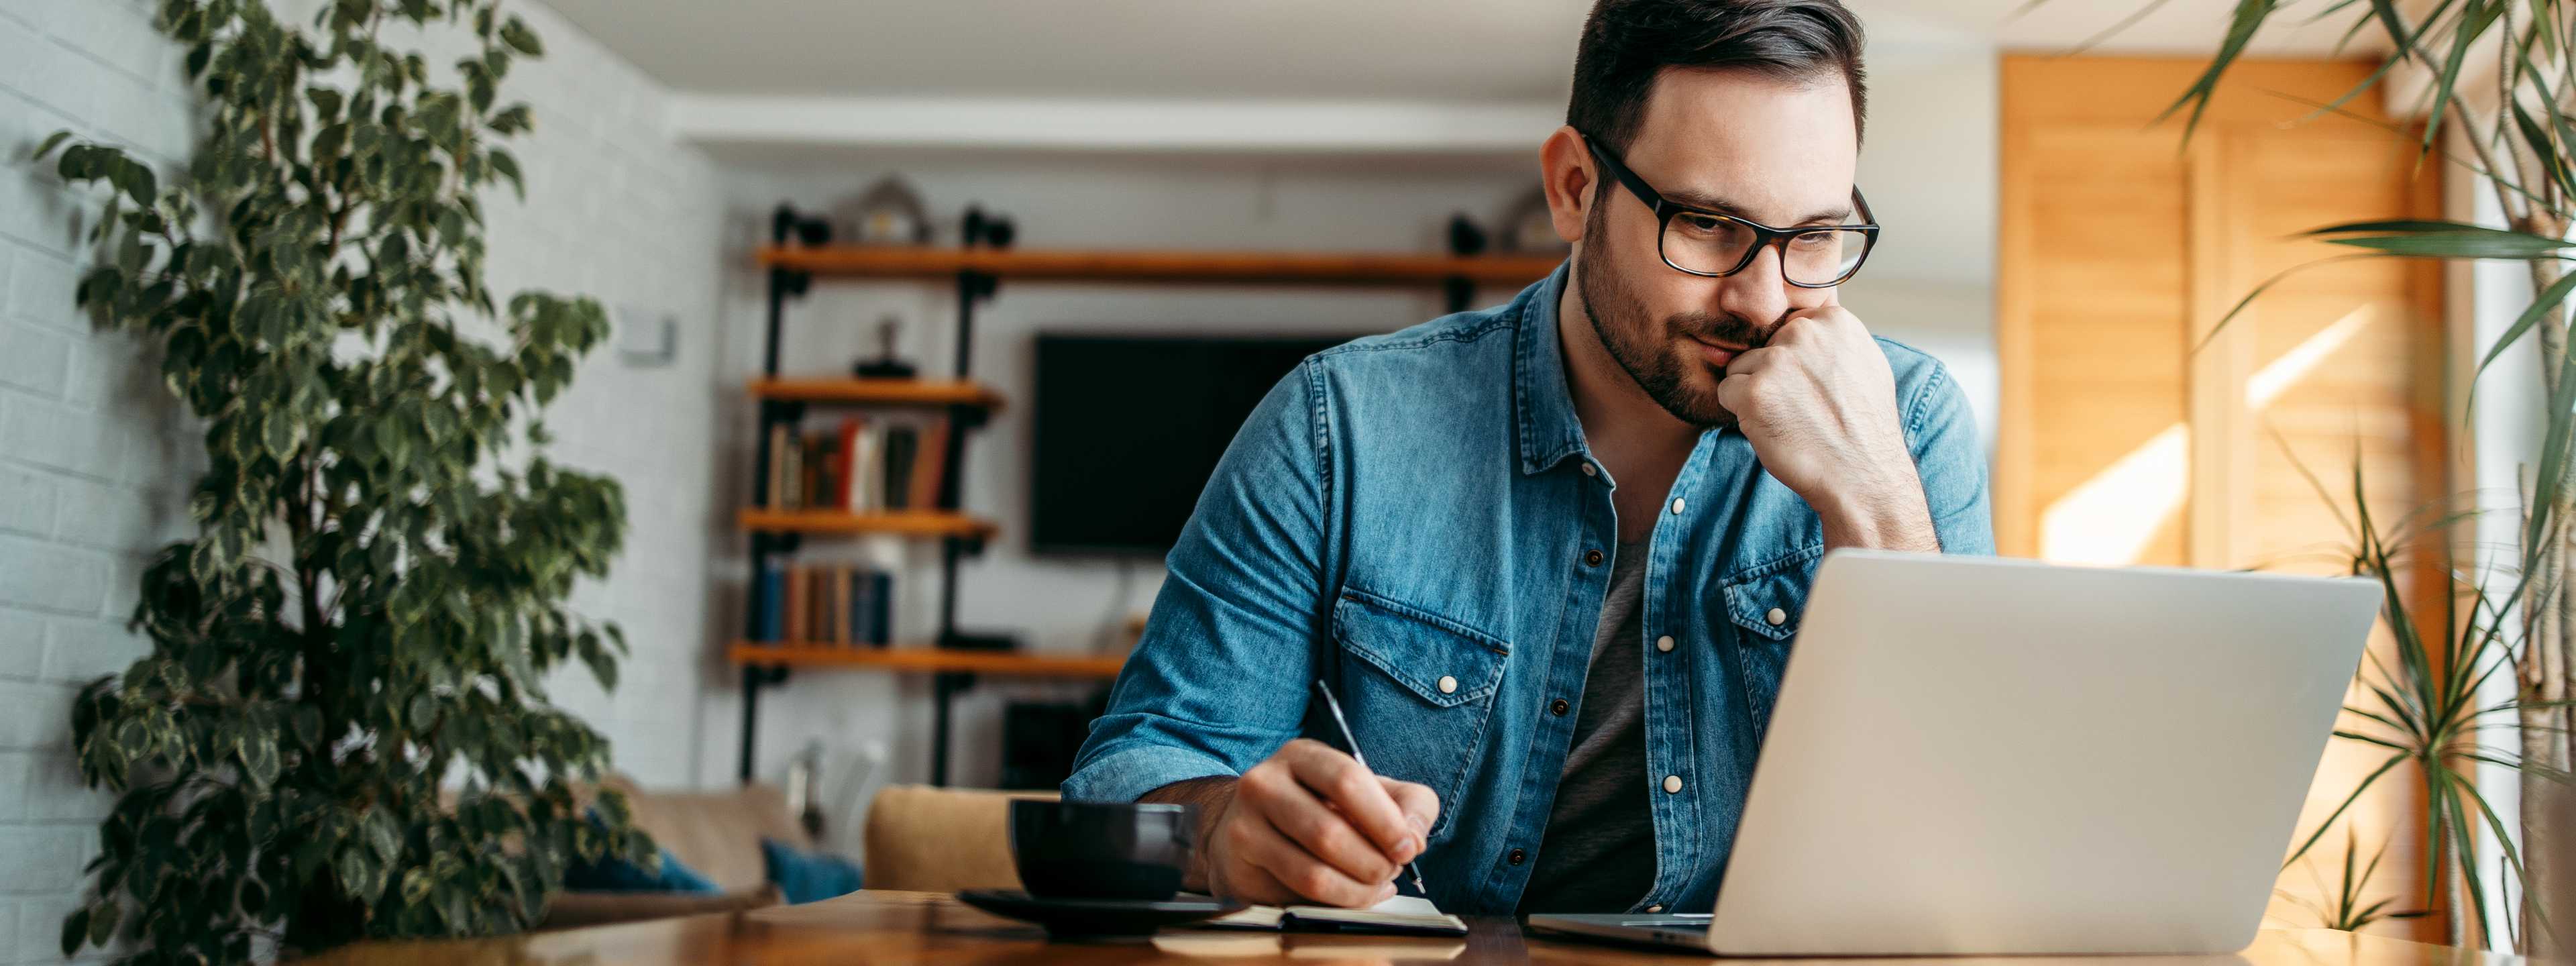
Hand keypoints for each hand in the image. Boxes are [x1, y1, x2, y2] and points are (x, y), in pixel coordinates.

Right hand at [1201, 739, 1438, 907]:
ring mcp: (1246, 822)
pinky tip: (1354, 894)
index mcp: (1303, 756)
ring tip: (1377, 885)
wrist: (1251, 830)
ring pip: (1314, 871)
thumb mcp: (1370, 794)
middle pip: (1330, 831)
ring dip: (1359, 888)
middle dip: (1373, 862)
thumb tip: (1414, 838)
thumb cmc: (1322, 809)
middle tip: (1391, 871)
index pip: (1347, 780)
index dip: (1385, 820)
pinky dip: (1339, 901)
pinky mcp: (1241, 861)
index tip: (1408, 848)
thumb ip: (1409, 805)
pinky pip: (1299, 892)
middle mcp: (1266, 781)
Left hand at [1715, 304, 1937, 550]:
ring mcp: (1778, 360)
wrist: (1862, 476)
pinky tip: (1774, 428)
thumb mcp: (1865, 365)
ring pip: (1741, 368)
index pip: (1788, 328)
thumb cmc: (1864, 428)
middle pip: (1763, 347)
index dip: (1794, 363)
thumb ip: (1833, 340)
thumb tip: (1801, 323)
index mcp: (1834, 320)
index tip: (1814, 387)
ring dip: (1756, 394)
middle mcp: (1805, 332)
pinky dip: (1741, 413)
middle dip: (1773, 376)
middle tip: (1803, 408)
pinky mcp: (1754, 391)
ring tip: (1791, 419)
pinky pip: (1726, 391)